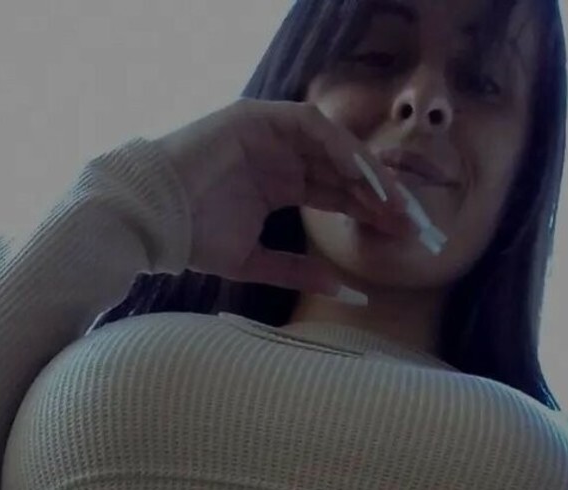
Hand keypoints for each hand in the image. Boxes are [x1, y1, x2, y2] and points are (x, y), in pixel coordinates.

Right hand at [153, 98, 426, 294]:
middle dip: (384, 198)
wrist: (150, 223)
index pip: (341, 196)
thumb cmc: (193, 242)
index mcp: (282, 185)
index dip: (375, 216)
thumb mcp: (256, 263)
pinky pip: (310, 126)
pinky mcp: (255, 117)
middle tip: (417, 227)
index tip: (407, 241)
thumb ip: (301, 273)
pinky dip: (340, 148)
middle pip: (346, 172)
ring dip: (368, 173)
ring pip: (335, 147)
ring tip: (395, 205)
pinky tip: (362, 179)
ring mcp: (269, 134)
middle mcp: (281, 156)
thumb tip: (352, 293)